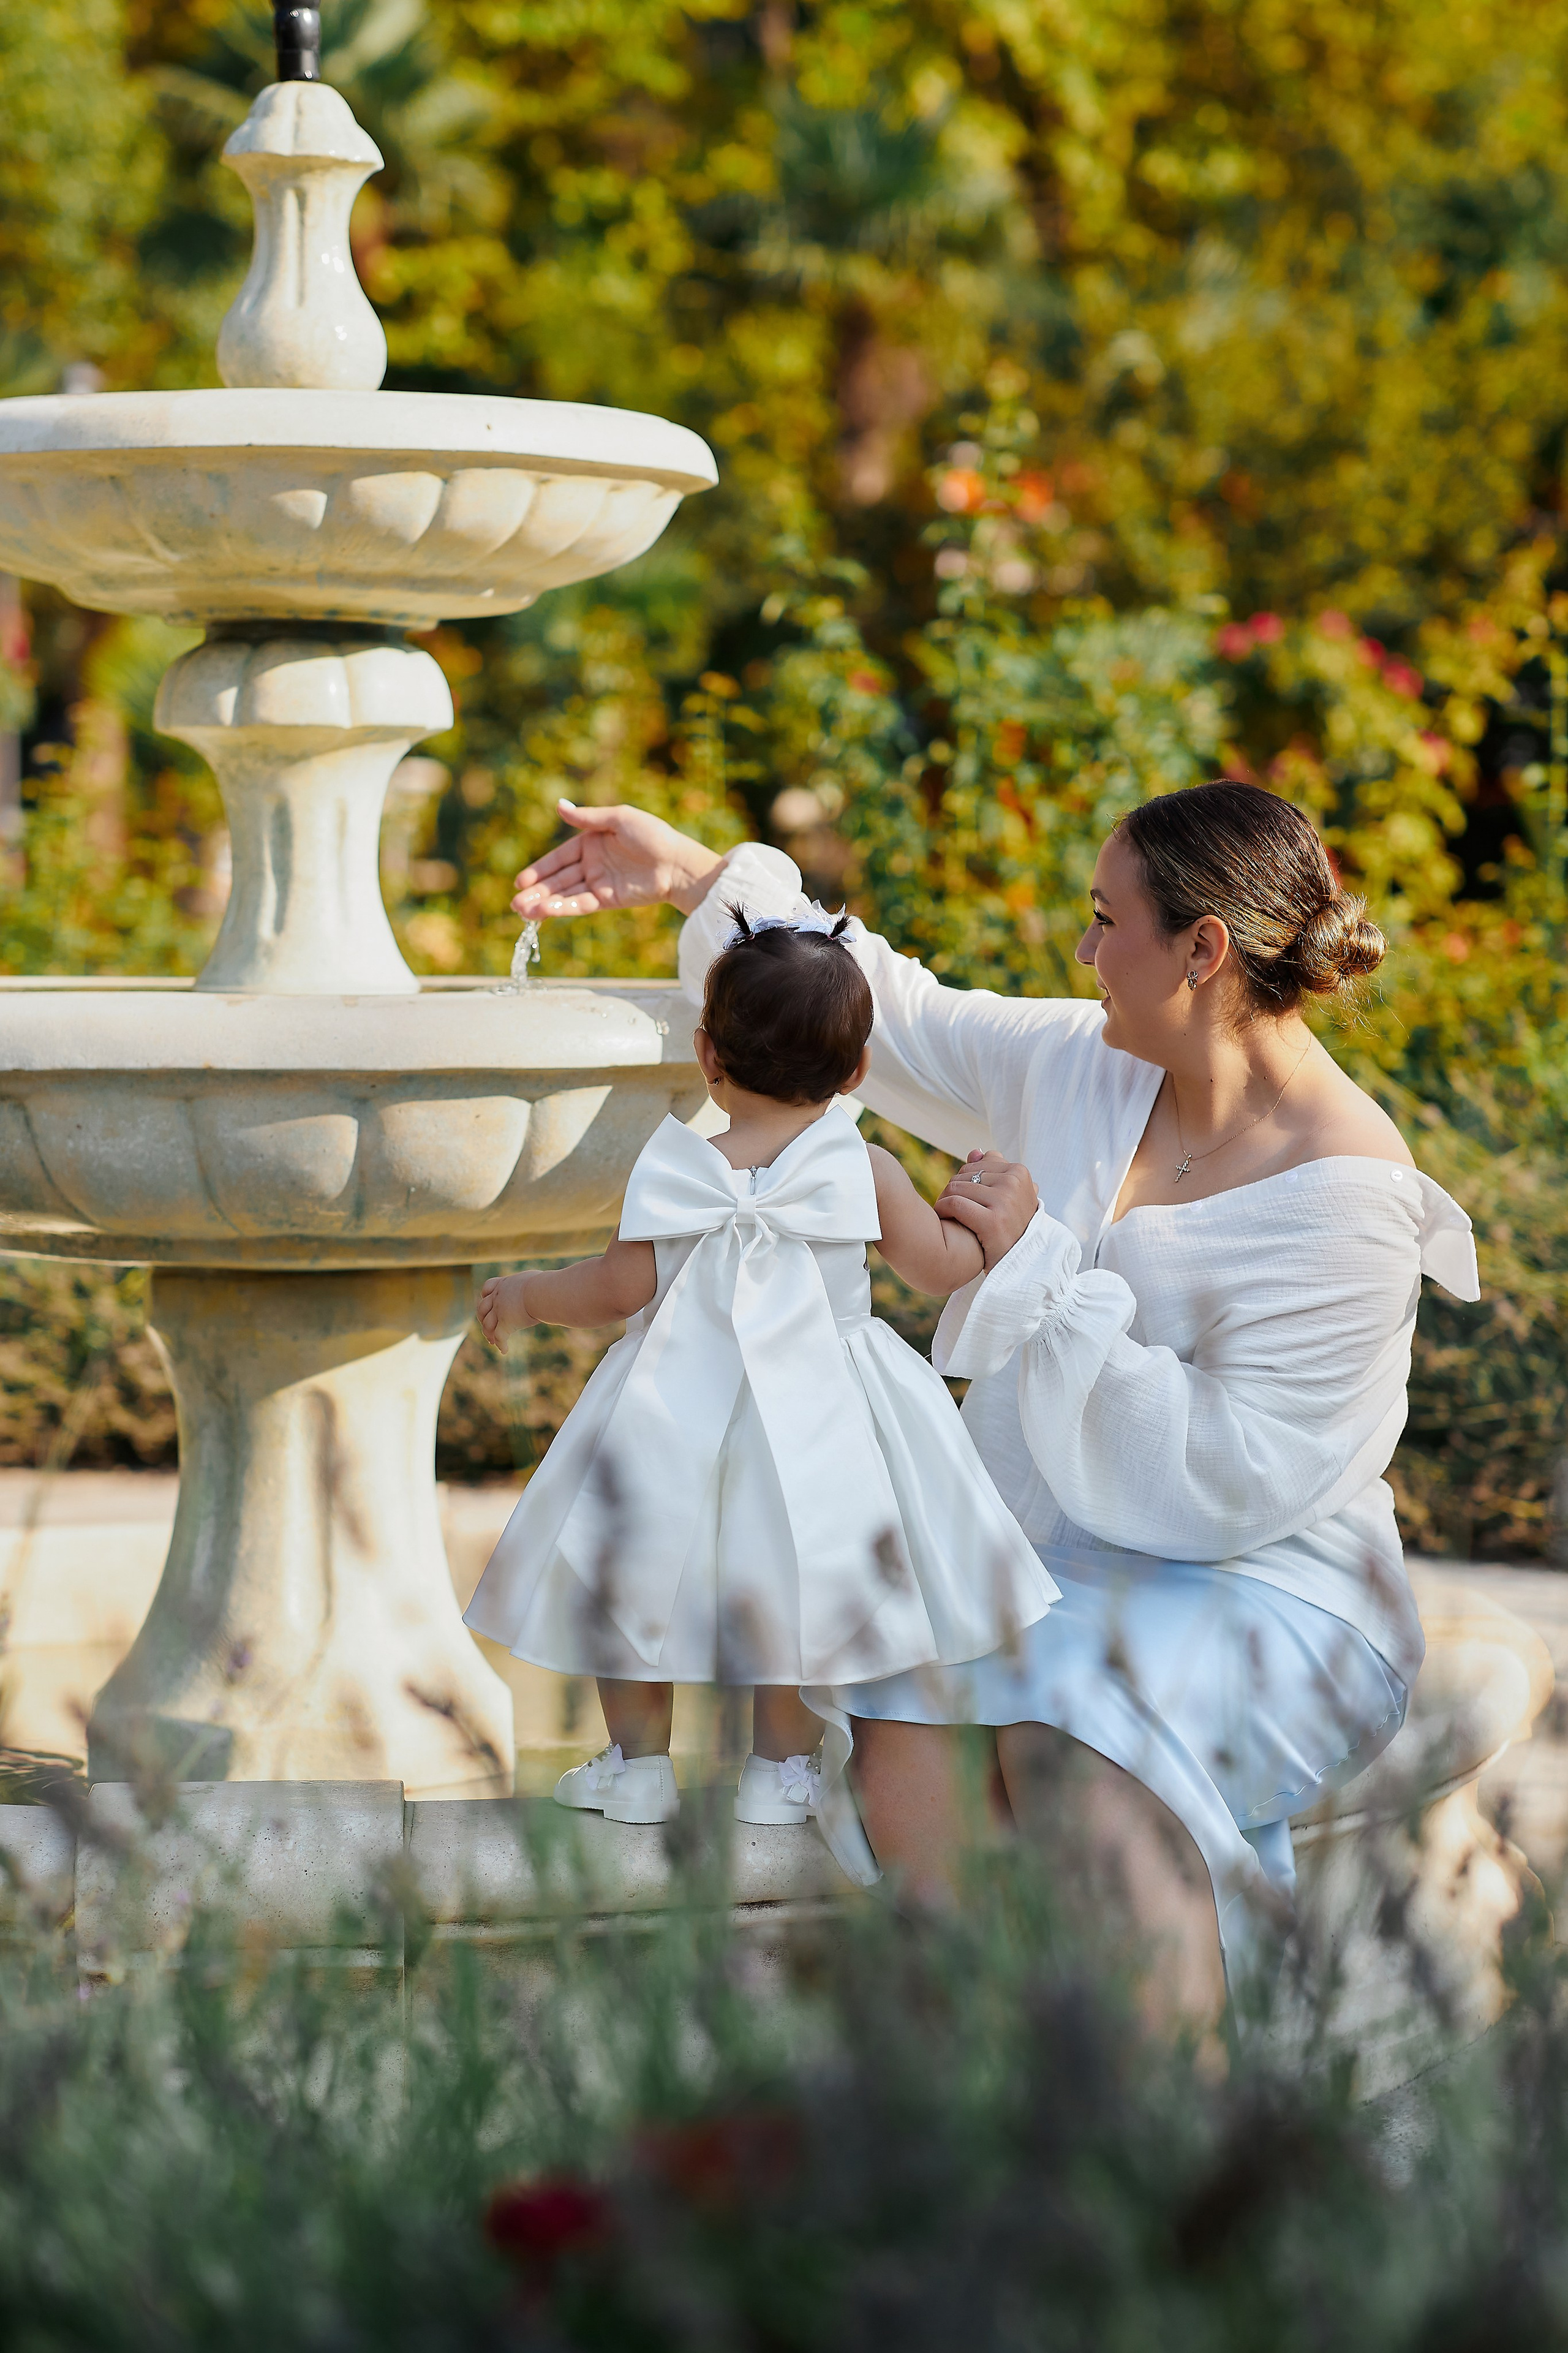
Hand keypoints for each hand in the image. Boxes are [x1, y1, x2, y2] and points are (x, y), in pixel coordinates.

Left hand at [477, 1273, 535, 1349]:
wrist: (541, 1292)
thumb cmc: (544, 1285)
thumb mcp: (532, 1280)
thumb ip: (529, 1285)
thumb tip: (540, 1287)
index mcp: (504, 1284)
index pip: (487, 1288)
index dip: (486, 1297)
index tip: (489, 1304)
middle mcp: (498, 1297)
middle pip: (482, 1309)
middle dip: (483, 1319)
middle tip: (488, 1328)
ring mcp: (499, 1311)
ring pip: (487, 1325)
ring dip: (488, 1334)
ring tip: (492, 1342)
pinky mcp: (506, 1323)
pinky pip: (499, 1337)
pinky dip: (501, 1345)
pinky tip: (504, 1350)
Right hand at [512, 800, 725, 919]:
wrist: (677, 862)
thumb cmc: (652, 835)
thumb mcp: (618, 819)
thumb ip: (588, 818)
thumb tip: (559, 805)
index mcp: (590, 842)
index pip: (558, 858)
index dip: (539, 870)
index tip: (520, 882)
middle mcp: (591, 864)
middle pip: (558, 879)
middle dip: (536, 892)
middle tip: (515, 903)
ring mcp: (599, 883)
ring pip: (566, 894)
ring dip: (545, 903)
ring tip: (523, 912)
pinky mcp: (609, 900)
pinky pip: (582, 904)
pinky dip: (565, 907)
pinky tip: (547, 911)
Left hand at [934, 1150, 1038, 1268]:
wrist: (1015, 1269)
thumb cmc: (1008, 1231)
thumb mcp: (1007, 1199)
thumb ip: (992, 1172)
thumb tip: (975, 1151)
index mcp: (1020, 1172)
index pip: (975, 1165)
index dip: (963, 1183)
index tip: (965, 1201)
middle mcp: (1015, 1183)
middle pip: (963, 1175)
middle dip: (953, 1192)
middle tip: (953, 1212)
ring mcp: (1006, 1201)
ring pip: (955, 1188)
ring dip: (945, 1203)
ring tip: (949, 1218)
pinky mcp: (993, 1221)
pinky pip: (954, 1204)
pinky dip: (942, 1211)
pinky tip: (944, 1222)